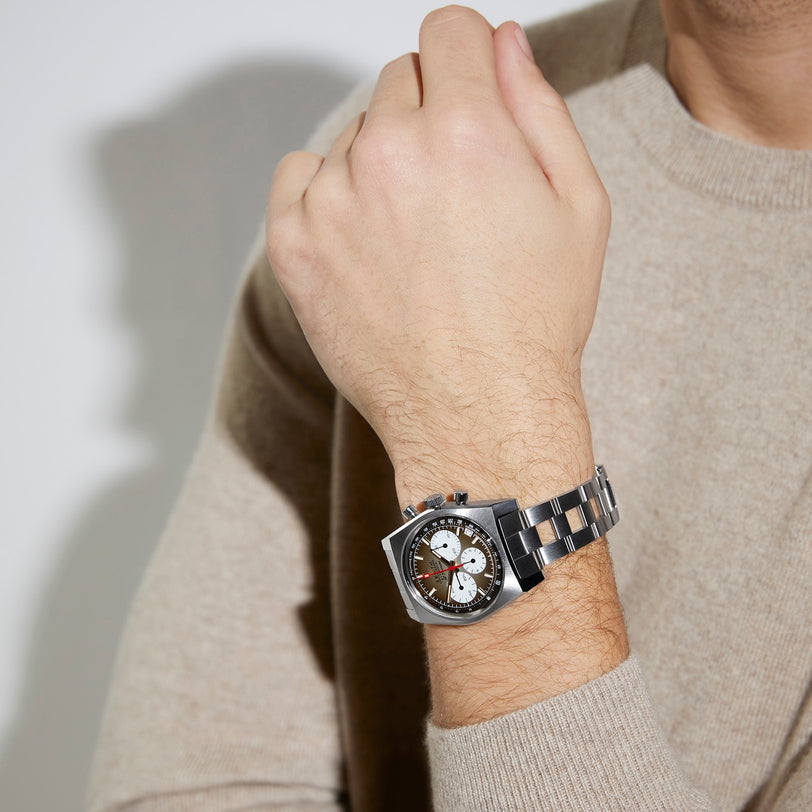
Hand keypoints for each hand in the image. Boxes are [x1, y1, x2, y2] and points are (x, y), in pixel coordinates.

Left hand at [267, 6, 609, 503]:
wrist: (478, 413)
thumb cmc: (533, 321)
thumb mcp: (579, 205)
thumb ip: (539, 106)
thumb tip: (504, 42)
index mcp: (467, 131)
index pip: (448, 30)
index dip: (467, 59)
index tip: (471, 95)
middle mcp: (390, 154)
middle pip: (399, 80)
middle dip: (429, 117)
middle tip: (455, 192)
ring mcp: (333, 201)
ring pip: (351, 132)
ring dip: (380, 163)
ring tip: (415, 236)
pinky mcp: (295, 246)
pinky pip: (297, 174)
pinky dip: (325, 191)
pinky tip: (365, 235)